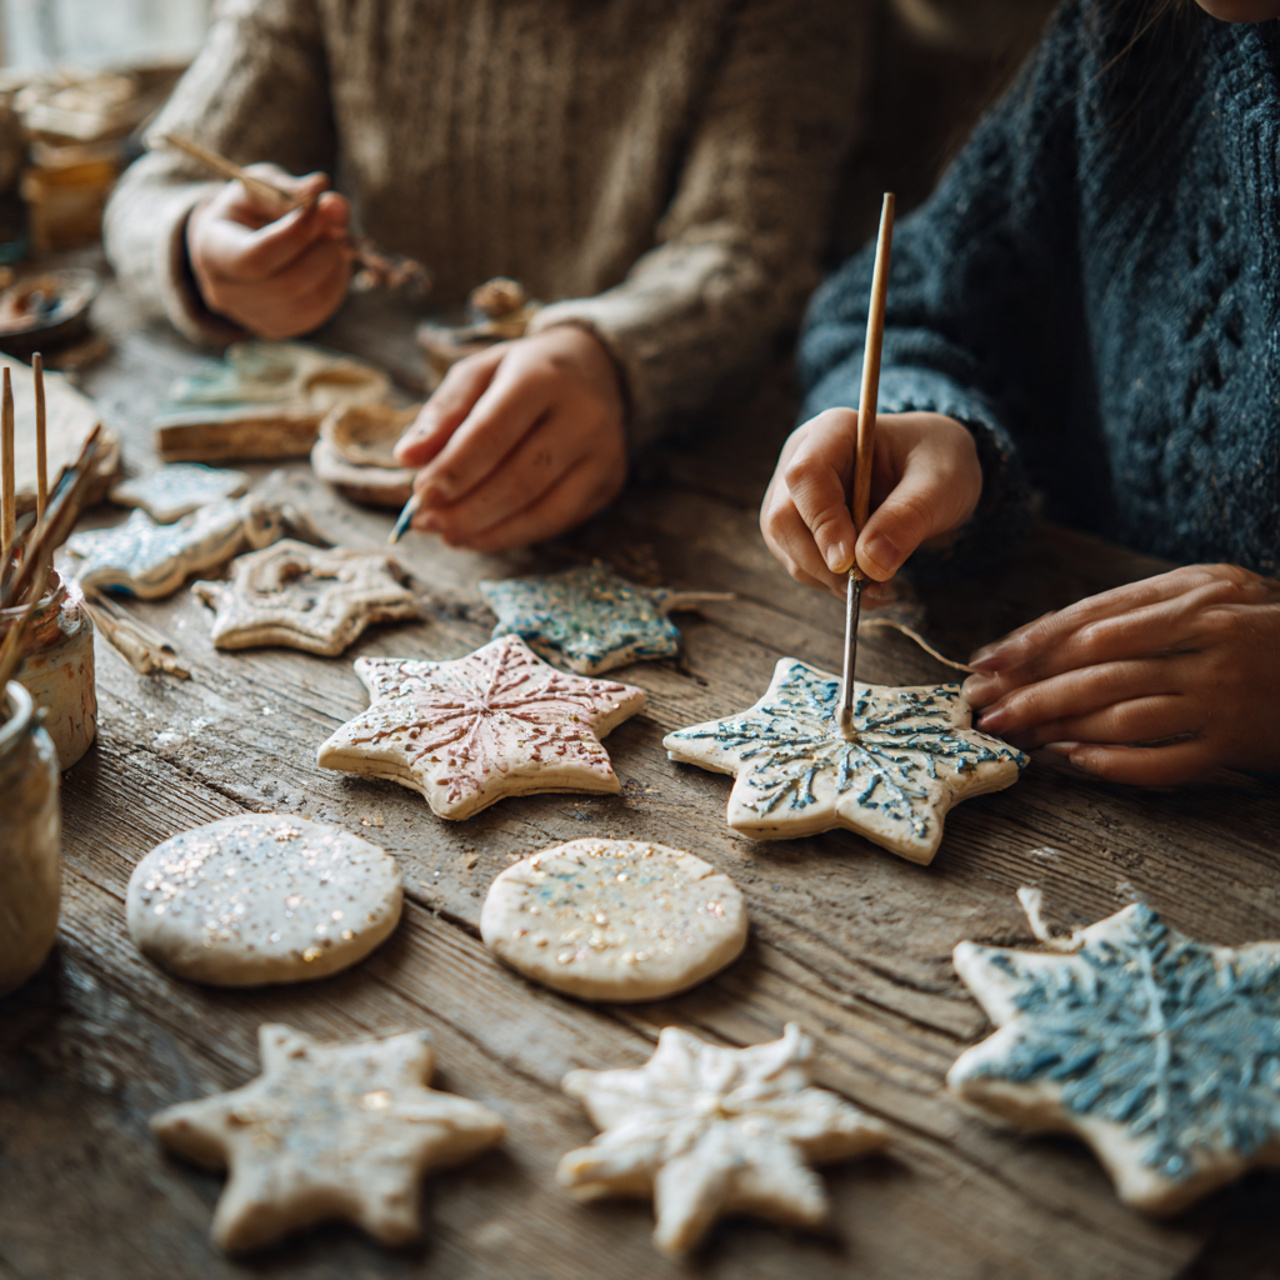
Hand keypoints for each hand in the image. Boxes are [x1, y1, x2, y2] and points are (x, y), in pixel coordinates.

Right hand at [186, 165, 351, 337]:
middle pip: (285, 285)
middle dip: (320, 252)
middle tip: (336, 224)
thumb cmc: (249, 210)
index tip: (319, 210)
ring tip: (333, 239)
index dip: (293, 236)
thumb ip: (290, 188)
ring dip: (333, 267)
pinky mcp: (277, 328)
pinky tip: (329, 261)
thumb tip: (320, 188)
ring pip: (309, 301)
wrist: (238, 242)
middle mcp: (225, 292)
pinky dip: (334, 283)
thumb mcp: (261, 186)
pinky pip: (318, 311)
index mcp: (211, 251)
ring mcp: (250, 317)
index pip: (254, 258)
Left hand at [393, 326, 626, 551]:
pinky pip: (557, 522)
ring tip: (447, 534)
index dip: (455, 470)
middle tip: (426, 523)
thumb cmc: (523, 373)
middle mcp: (583, 416)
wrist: (596, 369)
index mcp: (543, 378)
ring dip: (487, 531)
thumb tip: (407, 458)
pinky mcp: (610, 482)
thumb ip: (441, 414)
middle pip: (520, 479)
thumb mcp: (478, 374)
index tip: (420, 494)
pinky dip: (513, 535)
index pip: (494, 433)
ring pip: (542, 510)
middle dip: (466, 509)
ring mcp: (604, 454)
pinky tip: (479, 535)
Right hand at [760, 409, 982, 596]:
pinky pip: (800, 562)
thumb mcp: (942, 483)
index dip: (822, 522)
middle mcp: (801, 458)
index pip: (806, 476)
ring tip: (879, 587)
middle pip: (784, 517)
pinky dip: (831, 582)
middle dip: (823, 561)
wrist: (933, 474)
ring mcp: (794, 494)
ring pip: (787, 546)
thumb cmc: (937, 464)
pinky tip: (869, 583)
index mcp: (834, 430)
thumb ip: (908, 517)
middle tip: (870, 585)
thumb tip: (871, 563)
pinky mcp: (798, 526)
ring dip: (829, 578)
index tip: (849, 563)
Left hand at [961, 564, 1279, 783]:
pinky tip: (1072, 760)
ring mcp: (1223, 696)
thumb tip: (1052, 634)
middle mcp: (1208, 642)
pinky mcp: (1236, 743)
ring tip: (1016, 735)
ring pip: (1121, 715)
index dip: (1033, 644)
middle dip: (1032, 692)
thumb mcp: (1211, 590)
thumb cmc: (1263, 624)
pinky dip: (1112, 762)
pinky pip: (1162, 760)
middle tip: (985, 710)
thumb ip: (1139, 608)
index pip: (1093, 622)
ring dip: (1060, 728)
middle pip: (1098, 670)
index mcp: (1196, 595)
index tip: (986, 663)